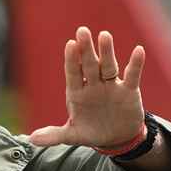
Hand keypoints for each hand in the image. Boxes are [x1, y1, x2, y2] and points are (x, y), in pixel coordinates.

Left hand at [30, 27, 144, 148]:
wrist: (116, 138)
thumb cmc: (91, 131)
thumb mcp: (72, 135)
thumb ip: (54, 135)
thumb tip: (31, 140)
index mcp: (77, 92)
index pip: (73, 73)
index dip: (72, 59)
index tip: (70, 44)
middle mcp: (93, 85)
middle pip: (89, 64)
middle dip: (86, 49)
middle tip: (82, 31)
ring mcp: (111, 86)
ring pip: (109, 66)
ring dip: (107, 52)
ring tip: (104, 35)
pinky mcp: (129, 91)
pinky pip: (133, 75)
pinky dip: (136, 64)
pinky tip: (138, 50)